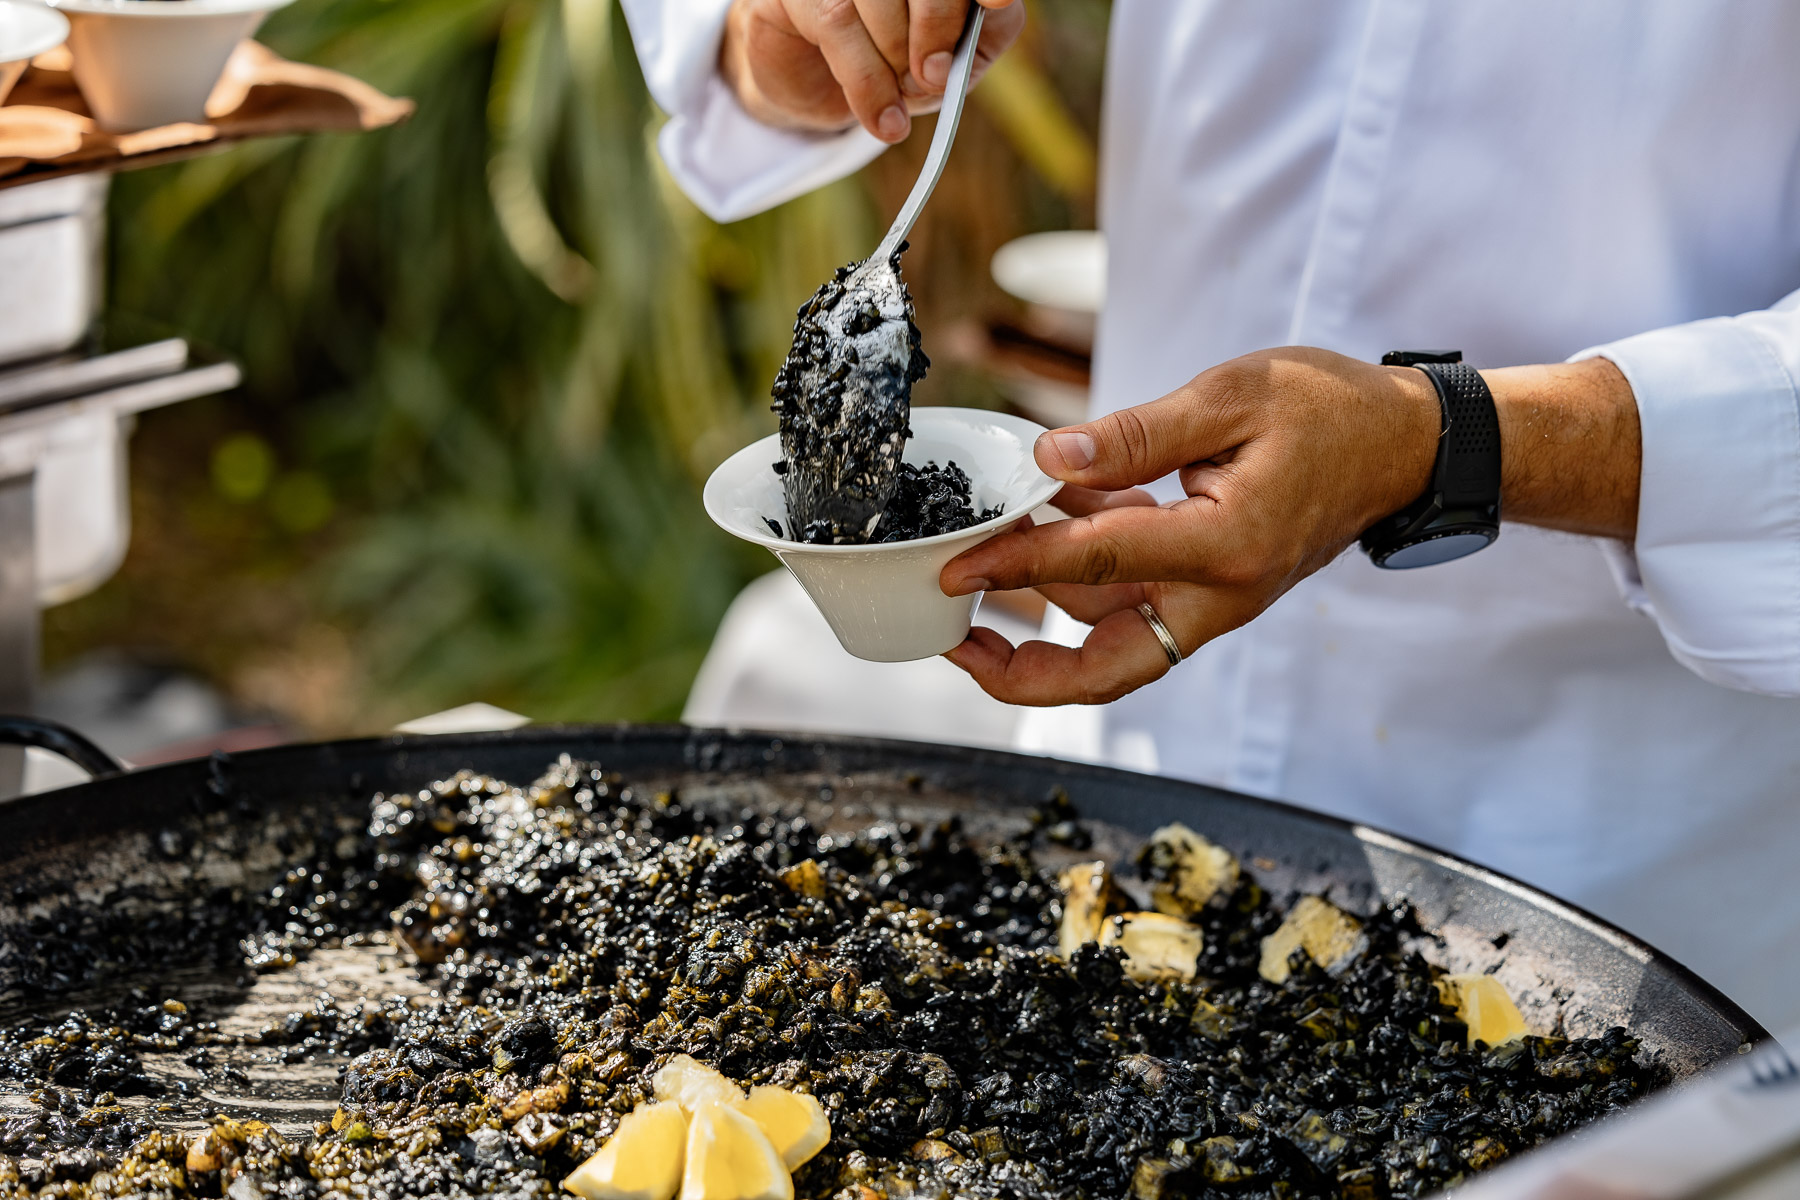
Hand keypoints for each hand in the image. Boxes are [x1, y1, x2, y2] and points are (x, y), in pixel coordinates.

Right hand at [720, 0, 1025, 143]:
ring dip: (894, 62)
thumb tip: (982, 20)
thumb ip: (975, 40)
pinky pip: (837, 22)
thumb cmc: (891, 67)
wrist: (816, 92)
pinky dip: (867, 82)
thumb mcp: (946, 65)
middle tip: (932, 76)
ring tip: (897, 101)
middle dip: (936, 29)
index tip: (995, 2)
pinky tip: (882, 119)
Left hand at [938, 347, 1444, 704]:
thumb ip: (1139, 433)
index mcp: (1224, 547)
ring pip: (1112, 639)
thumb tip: (1050, 454)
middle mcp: (1218, 594)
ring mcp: (1216, 601)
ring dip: (1044, 613)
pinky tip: (1045, 520)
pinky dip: (1083, 578)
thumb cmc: (1331, 411)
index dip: (1014, 564)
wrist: (1405, 446)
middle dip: (1023, 674)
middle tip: (955, 646)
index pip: (1095, 564)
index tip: (953, 568)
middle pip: (1105, 668)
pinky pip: (1133, 603)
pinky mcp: (1210, 590)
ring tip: (980, 562)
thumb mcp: (1233, 396)